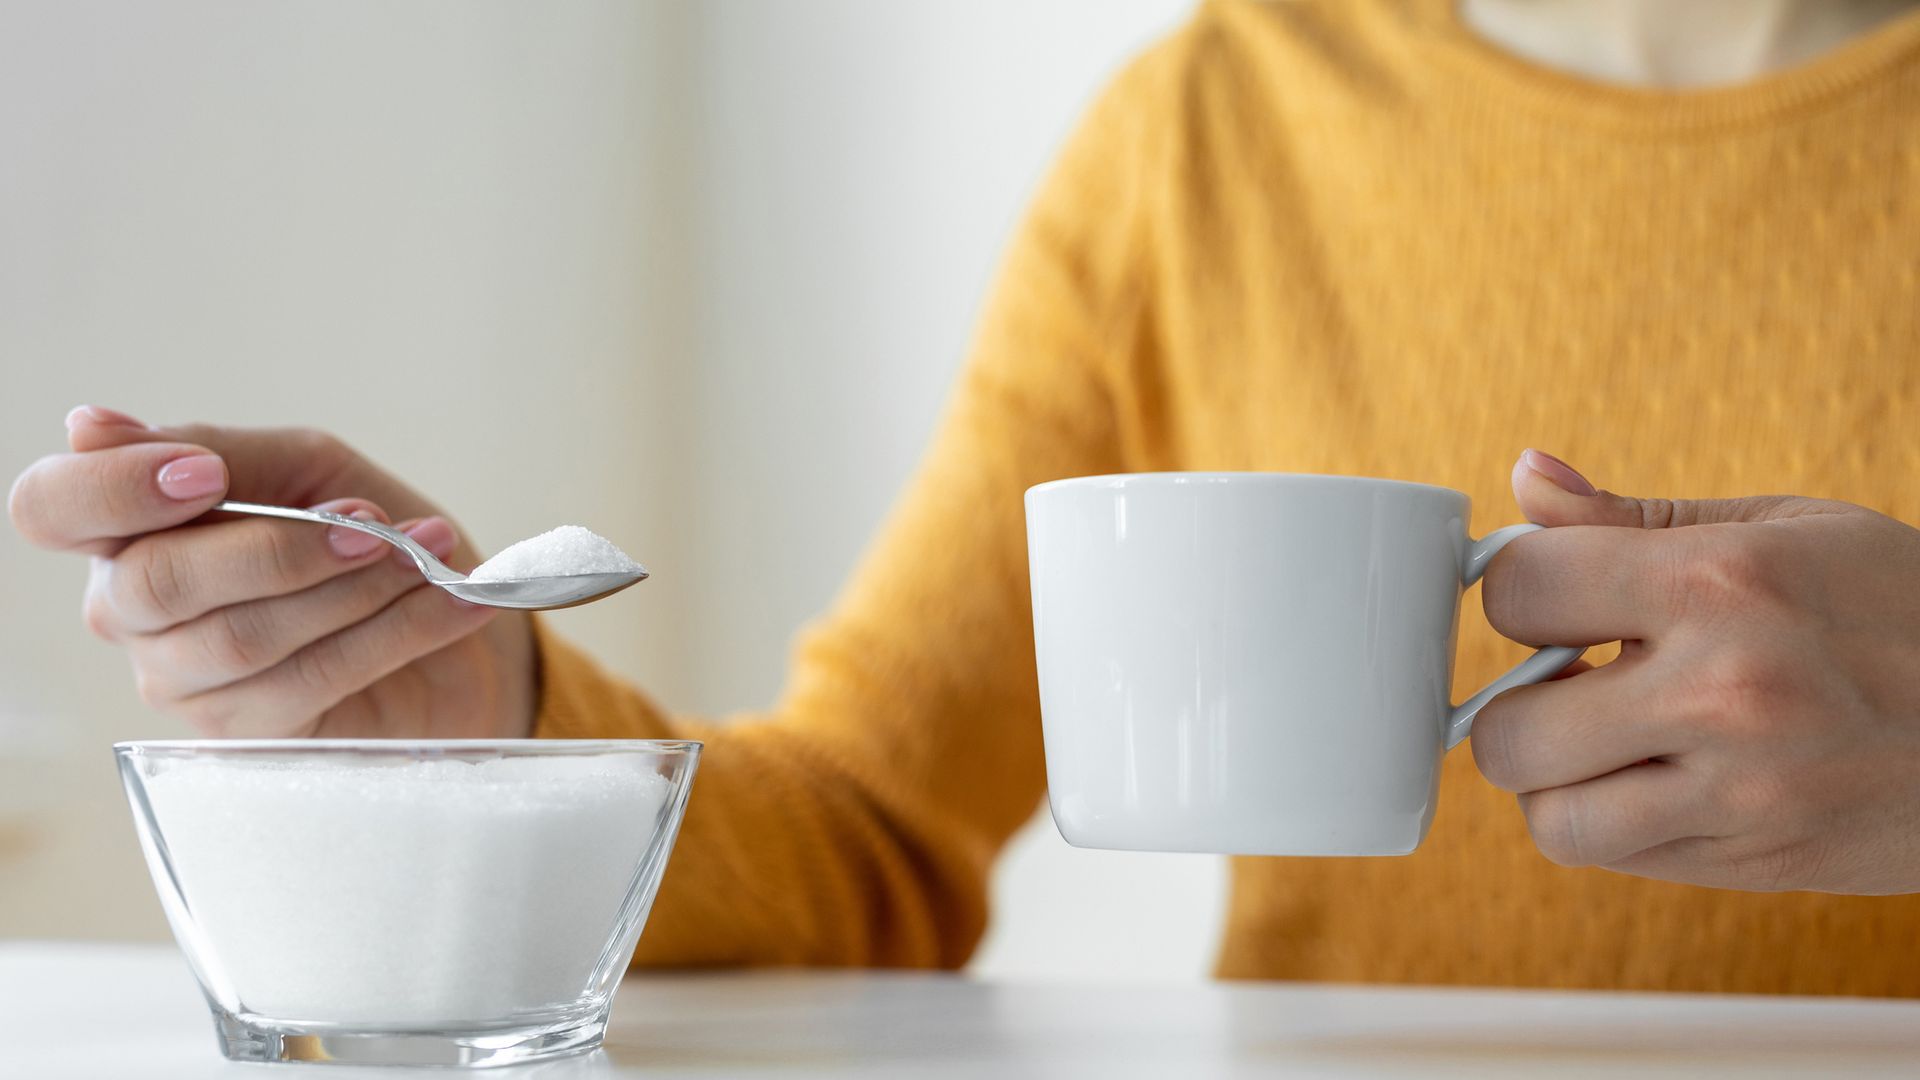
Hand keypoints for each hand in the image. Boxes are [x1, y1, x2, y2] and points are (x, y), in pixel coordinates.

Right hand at [8, 406, 535, 738]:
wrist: (450, 621)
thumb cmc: (365, 534)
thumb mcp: (307, 468)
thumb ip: (219, 448)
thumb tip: (88, 425)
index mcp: (129, 527)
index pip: (52, 507)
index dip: (113, 488)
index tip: (204, 475)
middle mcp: (133, 609)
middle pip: (157, 582)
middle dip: (280, 547)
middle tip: (370, 523)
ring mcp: (182, 680)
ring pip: (244, 637)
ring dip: (355, 589)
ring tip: (424, 555)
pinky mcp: (249, 733)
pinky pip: (311, 680)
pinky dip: (395, 630)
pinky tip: (448, 600)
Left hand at [1473, 449, 1919, 894]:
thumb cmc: (1904, 605)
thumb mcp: (1782, 527)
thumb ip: (1632, 516)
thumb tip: (1525, 477)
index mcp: (1721, 584)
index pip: (1520, 590)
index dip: (1519, 592)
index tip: (1550, 597)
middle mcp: (1722, 693)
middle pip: (1507, 731)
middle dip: (1519, 704)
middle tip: (1571, 681)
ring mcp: (1739, 791)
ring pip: (1549, 819)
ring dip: (1556, 781)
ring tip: (1607, 741)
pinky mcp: (1754, 861)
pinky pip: (1613, 858)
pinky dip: (1608, 823)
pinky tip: (1655, 778)